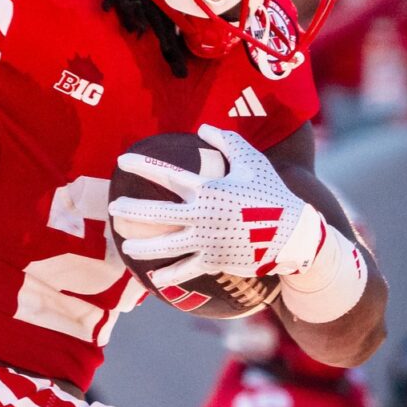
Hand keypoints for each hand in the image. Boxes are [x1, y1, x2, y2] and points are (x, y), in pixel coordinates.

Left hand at [112, 127, 328, 285]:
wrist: (293, 234)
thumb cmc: (272, 193)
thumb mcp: (254, 162)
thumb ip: (227, 142)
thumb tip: (202, 127)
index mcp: (210, 189)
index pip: (167, 175)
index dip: (142, 165)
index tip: (122, 161)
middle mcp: (203, 216)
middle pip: (157, 215)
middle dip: (131, 211)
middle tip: (114, 209)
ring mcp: (207, 241)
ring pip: (166, 247)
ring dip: (142, 247)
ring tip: (126, 245)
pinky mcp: (215, 261)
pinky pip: (186, 270)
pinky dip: (169, 275)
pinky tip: (153, 278)